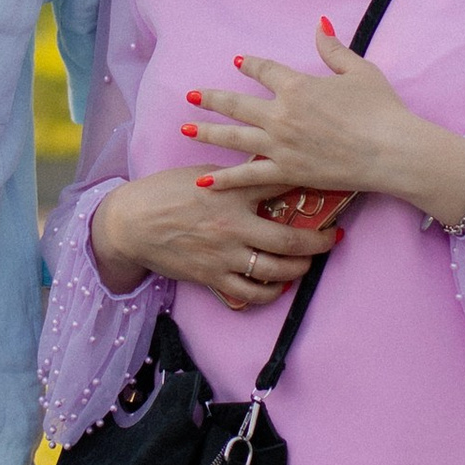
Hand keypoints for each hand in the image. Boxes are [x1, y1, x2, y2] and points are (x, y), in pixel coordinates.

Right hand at [92, 168, 336, 314]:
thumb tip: (268, 171)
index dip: (310, 186)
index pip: (280, 186)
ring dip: (300, 269)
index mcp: (230, 193)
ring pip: (276, 271)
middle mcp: (232, 226)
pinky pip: (251, 293)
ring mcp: (223, 255)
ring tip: (308, 262)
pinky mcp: (212, 277)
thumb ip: (236, 177)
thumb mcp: (203, 173)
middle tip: (333, 239)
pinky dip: (270, 292)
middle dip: (319, 241)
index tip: (331, 187)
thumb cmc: (165, 192)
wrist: (131, 223)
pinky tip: (278, 285)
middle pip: (289, 239)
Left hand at [187, 25, 464, 230]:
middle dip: (212, 99)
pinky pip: (248, 175)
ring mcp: (280, 145)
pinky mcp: (287, 172)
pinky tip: (204, 180)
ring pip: (234, 137)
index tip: (238, 62)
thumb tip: (319, 23)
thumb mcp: (359, 70)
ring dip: (207, 132)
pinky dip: (225, 178)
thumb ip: (333, 49)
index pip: (264, 70)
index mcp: (297, 86)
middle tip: (191, 95)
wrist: (392, 151)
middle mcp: (281, 114)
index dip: (250, 65)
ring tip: (185, 129)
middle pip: (236, 104)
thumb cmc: (381, 108)